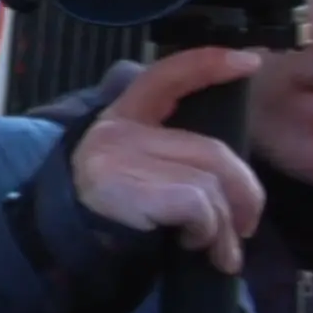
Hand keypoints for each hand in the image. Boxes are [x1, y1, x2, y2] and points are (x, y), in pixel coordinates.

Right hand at [71, 48, 266, 273]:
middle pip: (212, 151)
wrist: (63, 249)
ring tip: (219, 250)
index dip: (207, 64)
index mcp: (120, 118)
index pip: (165, 76)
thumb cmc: (109, 213)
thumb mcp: (133, 168)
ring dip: (225, 225)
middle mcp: (119, 131)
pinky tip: (194, 244)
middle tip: (247, 224)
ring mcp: (122, 156)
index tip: (249, 62)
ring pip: (210, 183)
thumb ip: (167, 151)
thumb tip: (230, 168)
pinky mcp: (130, 184)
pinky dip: (207, 231)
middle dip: (244, 192)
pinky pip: (198, 204)